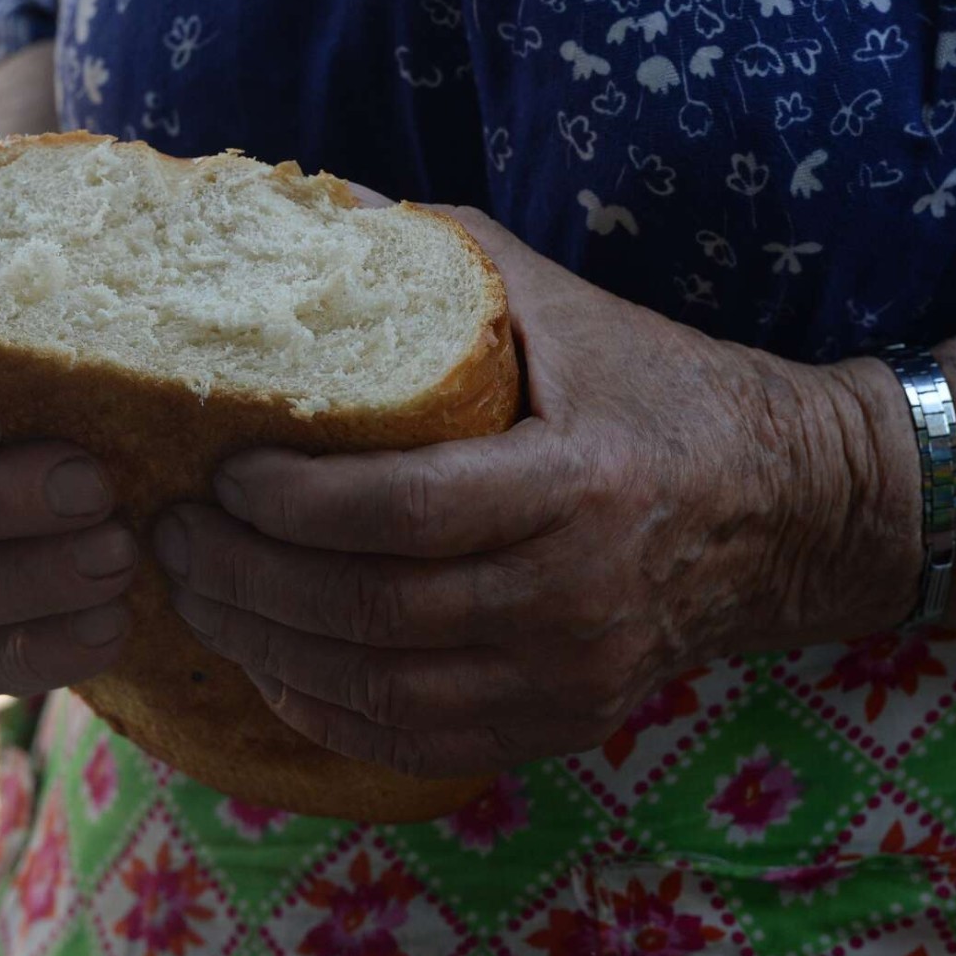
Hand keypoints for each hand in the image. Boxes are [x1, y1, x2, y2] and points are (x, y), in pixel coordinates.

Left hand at [155, 208, 920, 777]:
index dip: (290, 504)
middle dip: (245, 579)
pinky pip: (415, 740)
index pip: (403, 513)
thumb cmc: (661, 389)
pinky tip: (268, 663)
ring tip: (195, 594)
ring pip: (380, 688)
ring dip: (264, 647)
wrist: (784, 509)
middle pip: (371, 612)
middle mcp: (577, 598)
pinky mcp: (562, 723)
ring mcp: (571, 676)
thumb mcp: (567, 306)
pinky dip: (324, 709)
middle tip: (170, 538)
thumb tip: (314, 215)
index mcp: (580, 485)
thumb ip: (444, 259)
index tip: (219, 474)